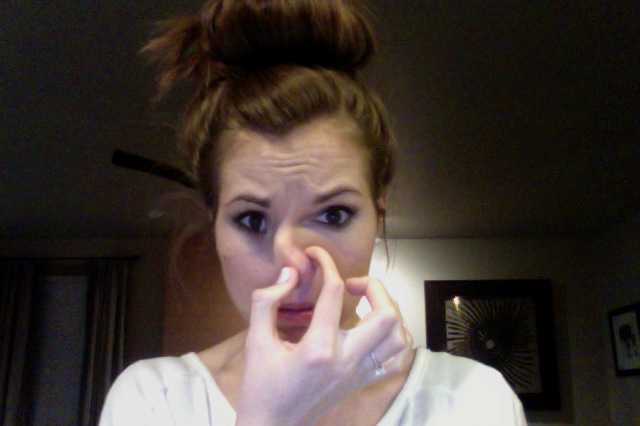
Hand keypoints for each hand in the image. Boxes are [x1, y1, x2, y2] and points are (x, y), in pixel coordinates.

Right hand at [235, 246, 412, 425]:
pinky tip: (375, 328)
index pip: (334, 292)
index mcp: (318, 348)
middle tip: (351, 283)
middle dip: (374, 286)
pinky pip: (395, 357)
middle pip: (385, 313)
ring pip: (398, 335)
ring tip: (366, 304)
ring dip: (388, 310)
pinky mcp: (363, 382)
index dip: (325, 263)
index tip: (315, 254)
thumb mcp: (254, 342)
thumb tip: (290, 273)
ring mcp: (359, 373)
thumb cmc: (260, 387)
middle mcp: (347, 360)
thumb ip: (267, 302)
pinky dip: (394, 336)